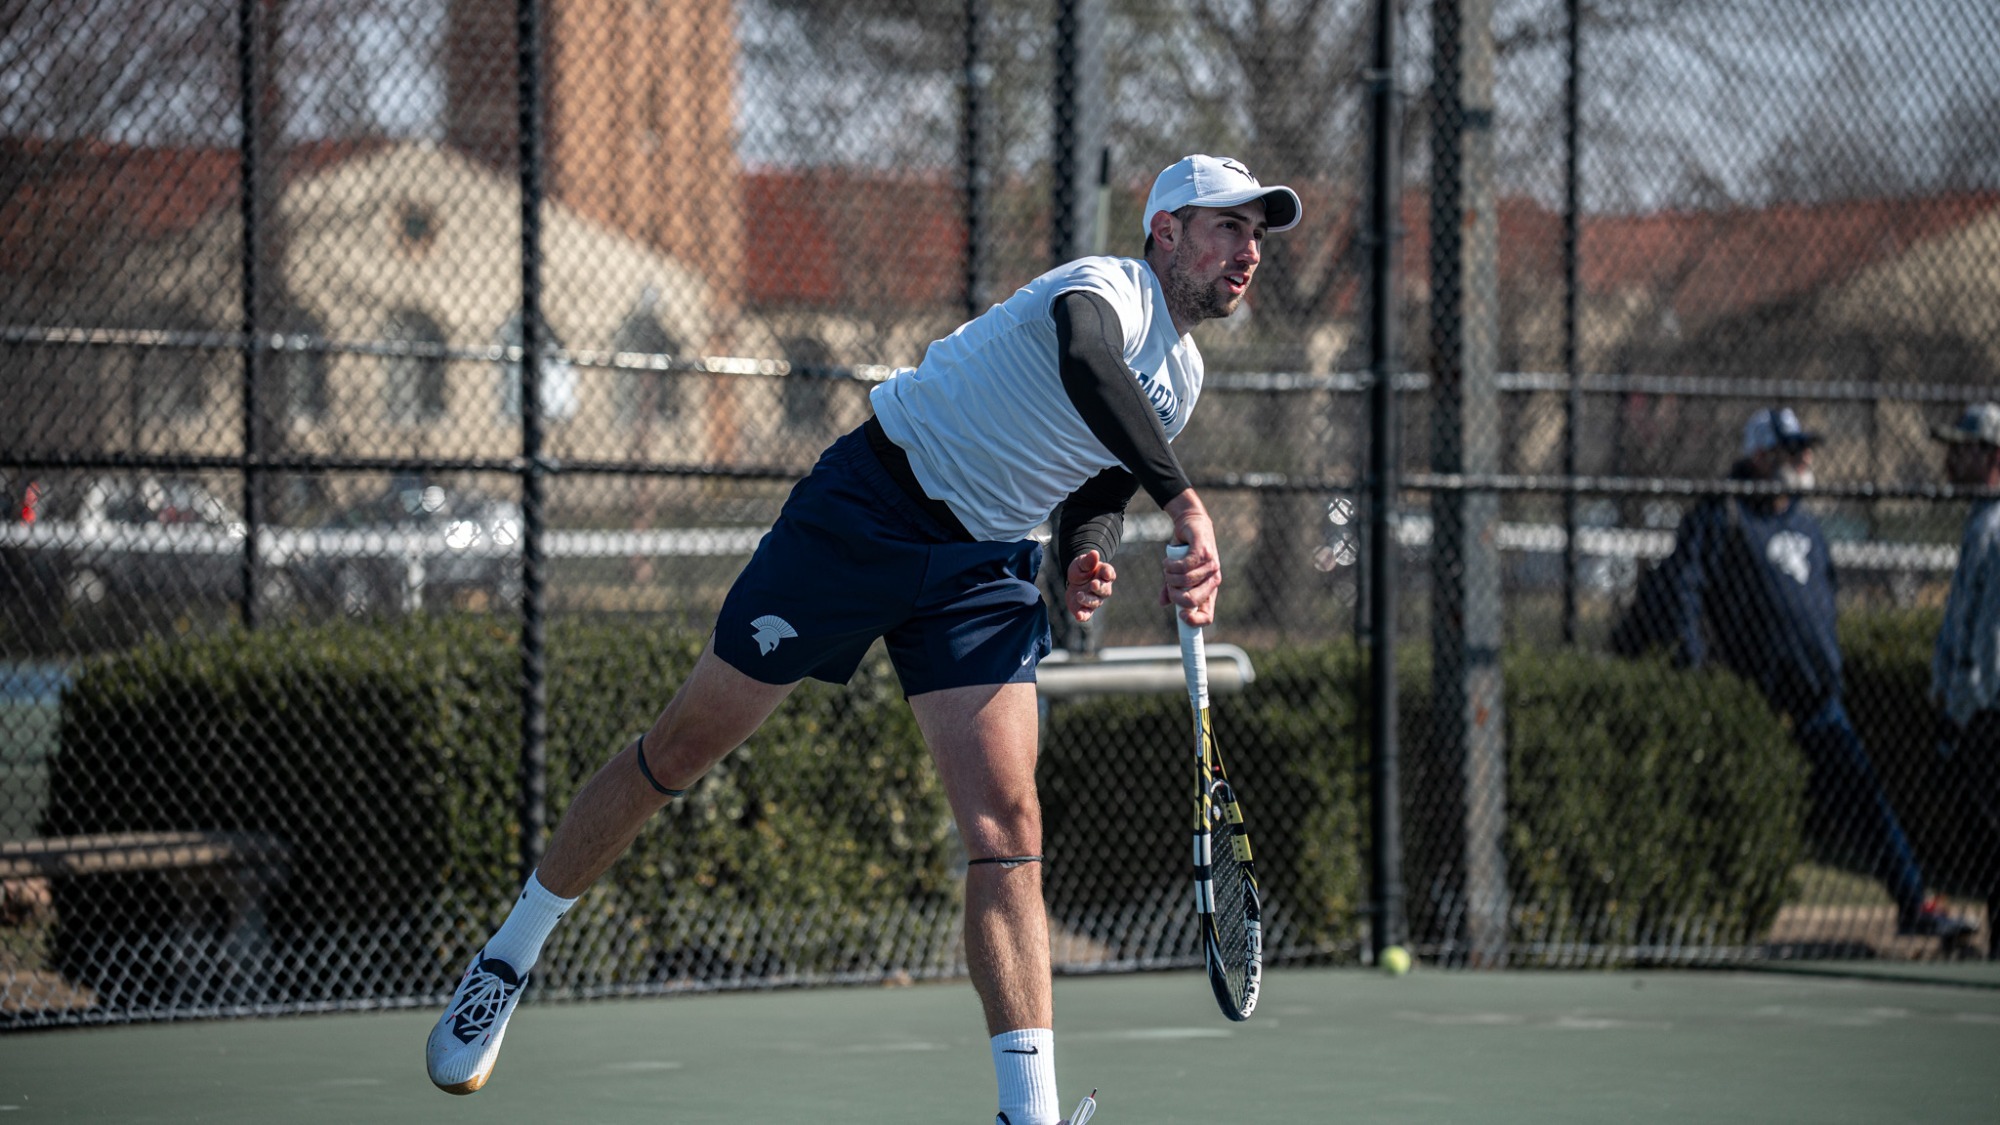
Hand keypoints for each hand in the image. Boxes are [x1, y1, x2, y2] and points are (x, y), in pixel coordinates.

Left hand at [1065, 549, 1116, 622]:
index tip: (1106, 573)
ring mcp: (1094, 599)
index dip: (1109, 574)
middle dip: (1099, 588)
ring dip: (1088, 600)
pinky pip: (1087, 614)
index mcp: (1104, 574)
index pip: (1110, 574)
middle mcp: (1102, 588)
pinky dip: (1083, 616)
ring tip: (1079, 595)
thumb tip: (1094, 553)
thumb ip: (1088, 560)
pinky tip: (1079, 616)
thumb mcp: (1082, 562)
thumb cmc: (1082, 569)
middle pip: (1105, 591)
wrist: (1073, 579)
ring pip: (1095, 603)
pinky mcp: (1085, 608)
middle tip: (1093, 584)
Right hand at [1160, 490, 1219, 626]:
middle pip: (1192, 600)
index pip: (1207, 616)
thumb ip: (1171, 589)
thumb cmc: (1185, 552)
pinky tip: (1167, 561)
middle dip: (1174, 595)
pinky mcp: (1202, 551)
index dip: (1194, 622)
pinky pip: (1184, 565)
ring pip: (1184, 581)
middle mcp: (1213, 580)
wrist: (1191, 525)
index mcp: (1209, 590)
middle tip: (1168, 585)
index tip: (1180, 617)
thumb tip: (1164, 603)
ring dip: (1169, 575)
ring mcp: (1210, 565)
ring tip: (1167, 567)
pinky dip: (1170, 565)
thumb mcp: (1177, 573)